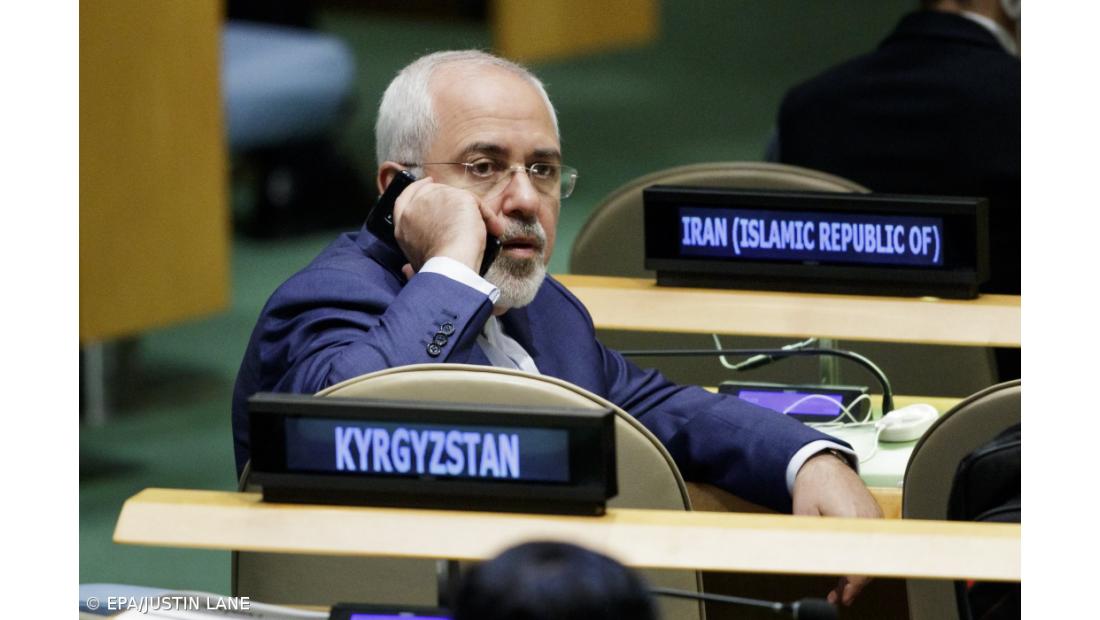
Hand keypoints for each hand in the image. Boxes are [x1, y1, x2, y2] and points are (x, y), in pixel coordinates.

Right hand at [393, 177, 503, 272]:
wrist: (447, 268)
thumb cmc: (434, 271)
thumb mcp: (414, 263)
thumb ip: (411, 260)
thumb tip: (406, 270)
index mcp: (403, 223)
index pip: (406, 196)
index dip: (417, 188)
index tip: (426, 183)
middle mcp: (416, 206)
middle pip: (433, 190)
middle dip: (447, 195)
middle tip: (463, 203)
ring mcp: (435, 198)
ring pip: (457, 197)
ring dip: (472, 212)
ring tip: (484, 230)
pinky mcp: (457, 197)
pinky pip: (477, 204)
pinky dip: (488, 218)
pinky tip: (494, 230)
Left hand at [791, 451, 883, 606]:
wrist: (822, 462)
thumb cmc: (812, 484)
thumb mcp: (804, 515)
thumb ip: (812, 540)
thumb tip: (814, 565)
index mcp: (853, 519)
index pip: (860, 562)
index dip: (853, 585)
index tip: (843, 596)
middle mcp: (869, 519)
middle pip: (869, 562)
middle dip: (854, 583)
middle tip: (839, 596)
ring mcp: (874, 517)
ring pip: (871, 554)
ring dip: (858, 570)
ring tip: (841, 586)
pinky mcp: (874, 516)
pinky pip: (871, 542)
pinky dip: (861, 556)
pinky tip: (848, 565)